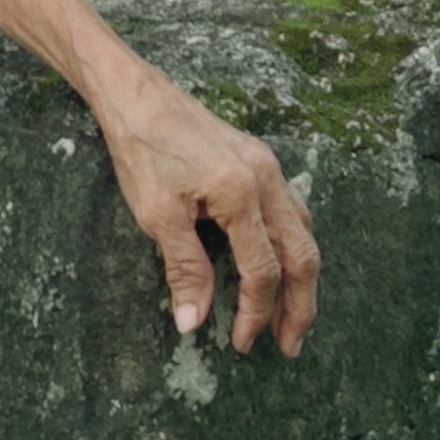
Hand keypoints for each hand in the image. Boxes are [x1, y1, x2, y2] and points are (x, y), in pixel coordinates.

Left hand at [96, 67, 321, 357]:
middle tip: (291, 345)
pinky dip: (294, 245)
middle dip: (300, 306)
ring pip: (303, 232)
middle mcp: (267, 179)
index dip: (256, 313)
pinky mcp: (260, 160)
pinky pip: (292, 210)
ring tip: (291, 314)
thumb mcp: (156, 214)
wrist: (136, 94)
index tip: (243, 343)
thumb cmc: (141, 149)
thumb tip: (193, 323)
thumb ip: (184, 268)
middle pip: (302, 255)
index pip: (263, 271)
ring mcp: (269, 166)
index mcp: (241, 194)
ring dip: (302, 277)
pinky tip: (282, 261)